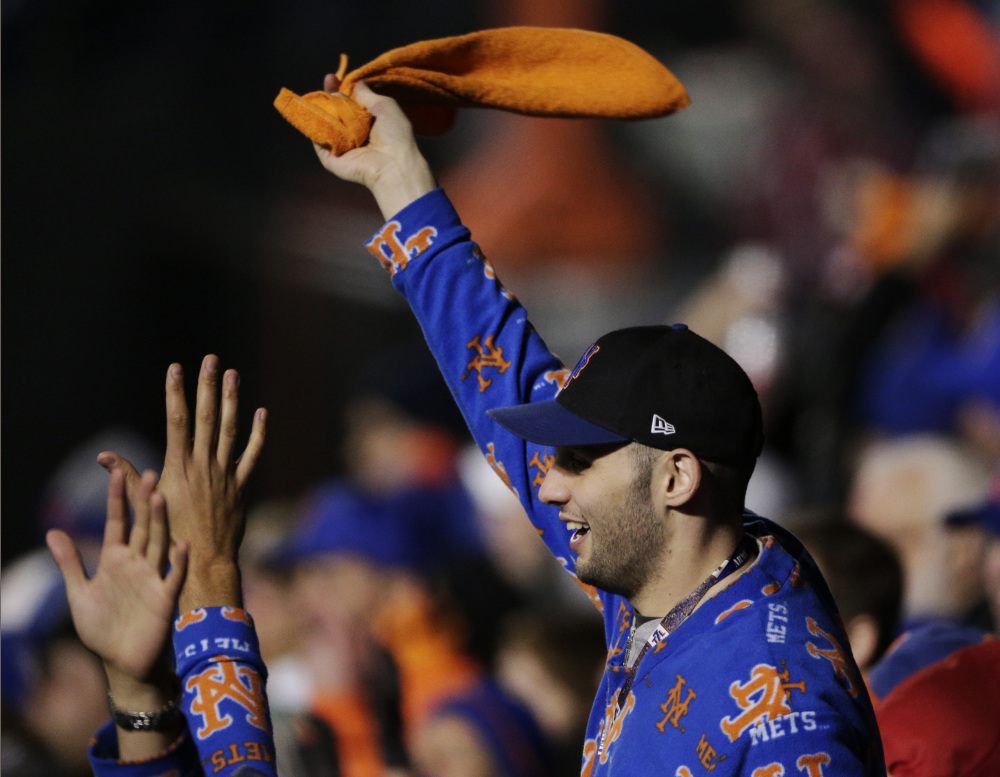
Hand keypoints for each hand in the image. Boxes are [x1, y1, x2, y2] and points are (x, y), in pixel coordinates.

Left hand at [47, 468, 186, 685]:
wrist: (121, 663)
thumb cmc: (102, 629)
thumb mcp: (80, 594)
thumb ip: (70, 563)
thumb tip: (52, 531)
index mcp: (115, 559)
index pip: (117, 522)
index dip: (116, 499)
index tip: (116, 472)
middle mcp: (137, 563)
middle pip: (142, 526)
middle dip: (143, 501)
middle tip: (149, 473)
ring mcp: (153, 579)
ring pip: (158, 544)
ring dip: (160, 522)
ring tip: (161, 497)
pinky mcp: (164, 599)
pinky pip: (173, 577)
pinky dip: (178, 562)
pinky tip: (182, 545)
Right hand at [100, 355, 265, 609]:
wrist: (204, 563)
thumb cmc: (169, 537)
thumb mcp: (146, 505)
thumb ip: (127, 477)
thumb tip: (103, 456)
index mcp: (179, 467)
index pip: (177, 420)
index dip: (176, 392)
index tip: (176, 368)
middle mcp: (204, 465)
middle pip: (207, 417)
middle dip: (208, 386)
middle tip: (211, 360)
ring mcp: (225, 474)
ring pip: (230, 430)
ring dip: (232, 400)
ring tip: (233, 374)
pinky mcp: (240, 486)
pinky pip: (251, 455)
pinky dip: (258, 434)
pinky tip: (261, 413)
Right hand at [314, 81, 436, 219]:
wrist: (392, 164)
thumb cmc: (394, 135)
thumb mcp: (385, 106)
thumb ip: (367, 94)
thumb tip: (356, 82)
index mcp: (367, 122)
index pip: (348, 103)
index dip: (340, 89)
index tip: (333, 76)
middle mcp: (353, 134)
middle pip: (334, 110)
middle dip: (329, 94)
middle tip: (328, 79)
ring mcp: (340, 146)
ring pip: (324, 122)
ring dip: (320, 107)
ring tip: (321, 93)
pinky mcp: (329, 158)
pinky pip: (317, 138)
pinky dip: (313, 125)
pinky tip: (313, 110)